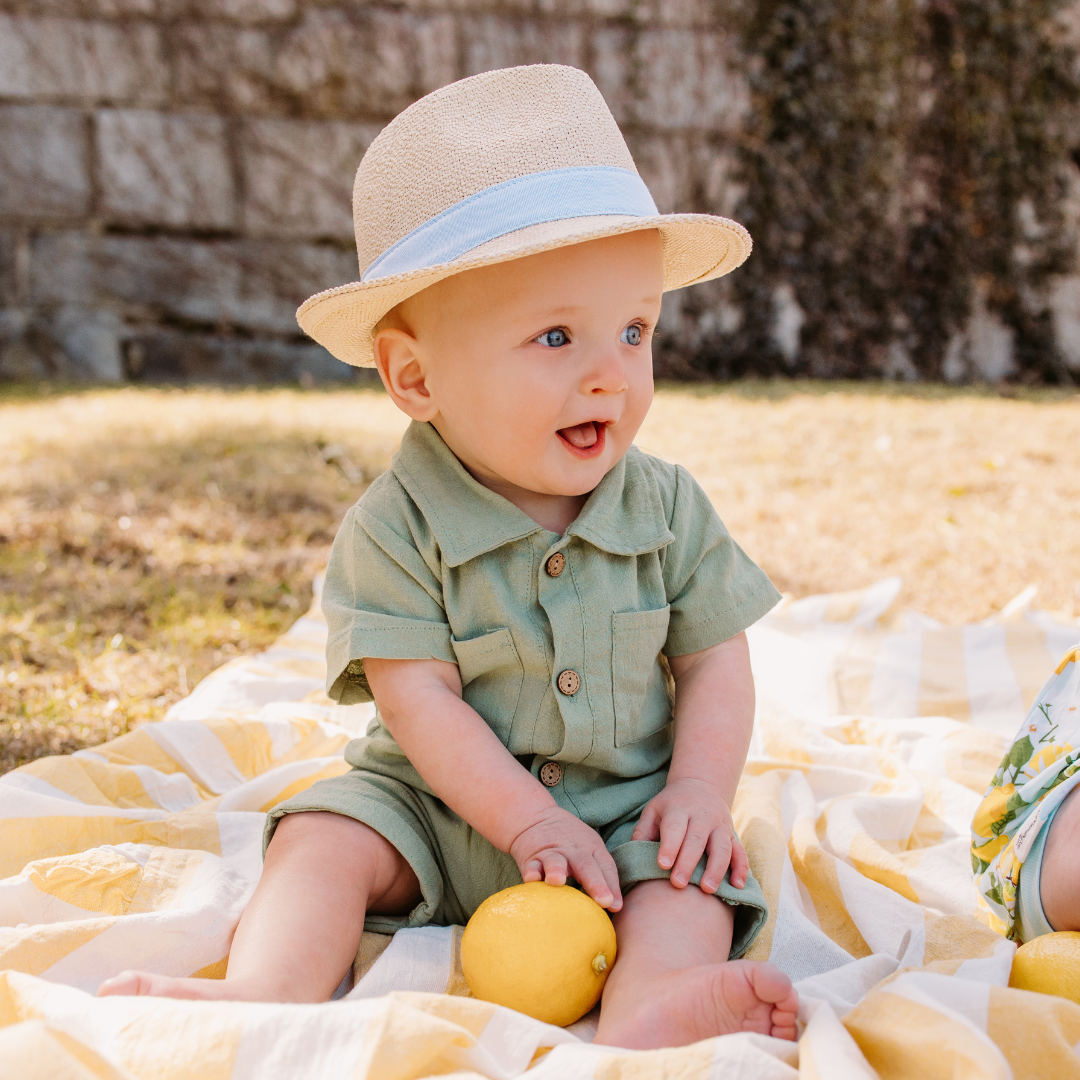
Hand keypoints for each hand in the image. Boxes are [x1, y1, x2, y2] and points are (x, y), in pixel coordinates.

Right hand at [509, 805, 623, 910]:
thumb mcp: (589, 852)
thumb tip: (615, 908)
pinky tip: (532, 879)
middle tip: (604, 901)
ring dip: (557, 870)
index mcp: (592, 849)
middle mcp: (574, 851)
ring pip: (556, 861)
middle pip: (586, 866)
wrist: (536, 817)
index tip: (616, 906)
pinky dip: (532, 872)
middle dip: (596, 883)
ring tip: (557, 881)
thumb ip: (601, 876)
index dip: (612, 886)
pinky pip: (531, 865)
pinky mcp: (531, 858)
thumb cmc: (570, 844)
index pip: (606, 867)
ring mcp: (552, 853)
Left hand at [631, 776, 747, 893]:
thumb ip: (642, 831)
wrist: (700, 785)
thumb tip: (633, 855)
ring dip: (716, 869)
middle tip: (678, 884)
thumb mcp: (653, 810)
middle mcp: (702, 816)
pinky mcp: (733, 835)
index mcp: (679, 809)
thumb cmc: (670, 805)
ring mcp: (720, 826)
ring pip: (722, 847)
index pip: (675, 827)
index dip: (669, 845)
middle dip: (688, 862)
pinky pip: (740, 852)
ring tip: (707, 890)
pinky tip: (737, 885)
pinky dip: (741, 868)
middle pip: (697, 839)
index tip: (662, 864)